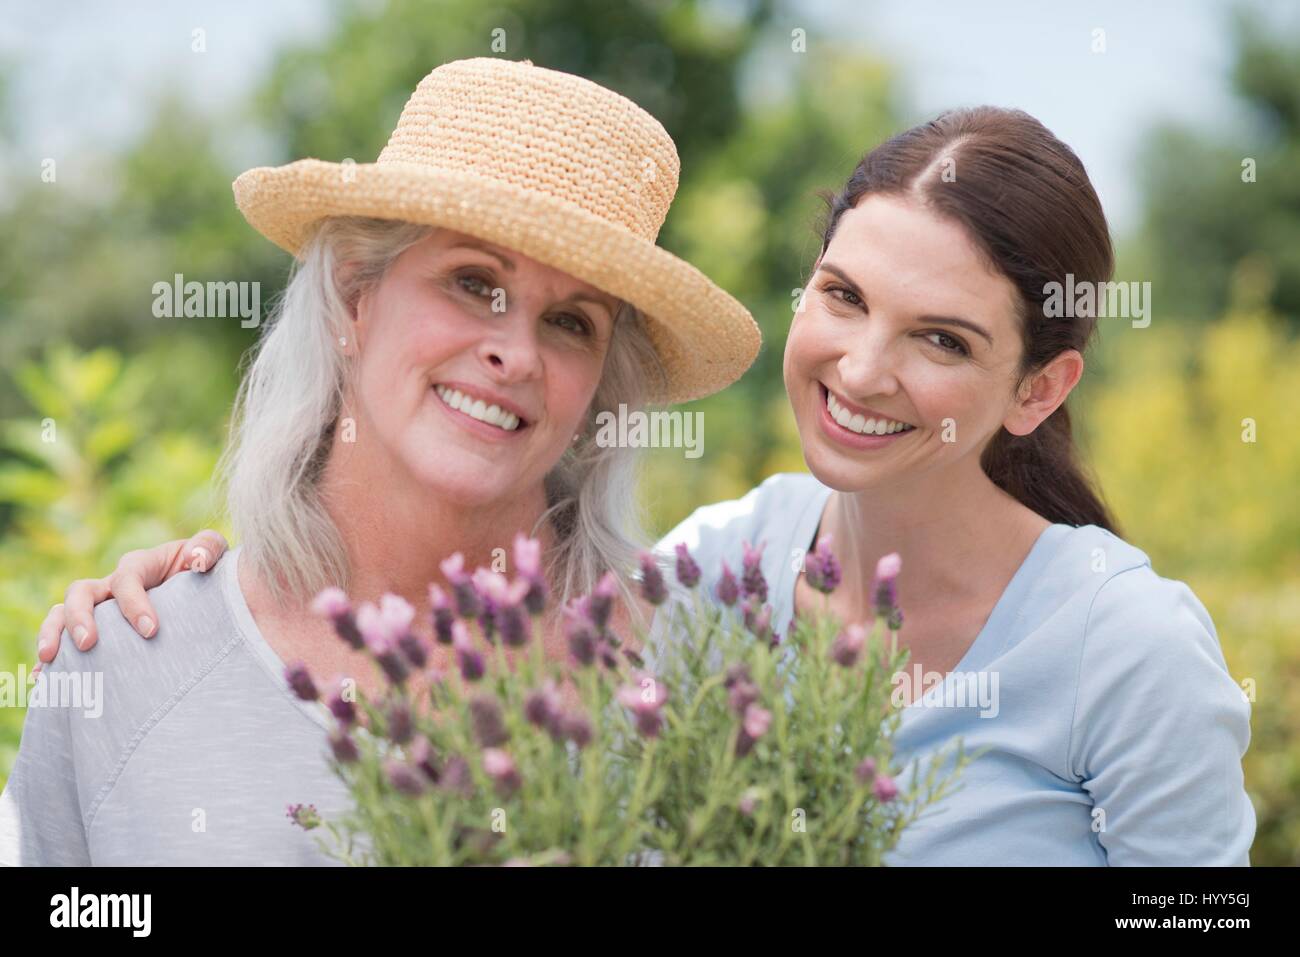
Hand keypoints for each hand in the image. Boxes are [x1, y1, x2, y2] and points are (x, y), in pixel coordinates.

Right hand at [33, 530, 229, 672]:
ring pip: (62, 613)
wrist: (201, 587)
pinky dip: (52, 659)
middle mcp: (111, 585)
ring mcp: (100, 608)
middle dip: (79, 617)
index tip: (151, 631)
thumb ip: (207, 547)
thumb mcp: (211, 550)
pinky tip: (44, 679)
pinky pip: (63, 640)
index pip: (127, 580)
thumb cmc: (205, 568)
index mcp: (139, 566)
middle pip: (81, 592)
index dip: (134, 604)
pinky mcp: (97, 629)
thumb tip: (196, 559)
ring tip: (49, 661)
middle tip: (88, 644)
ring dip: (52, 634)